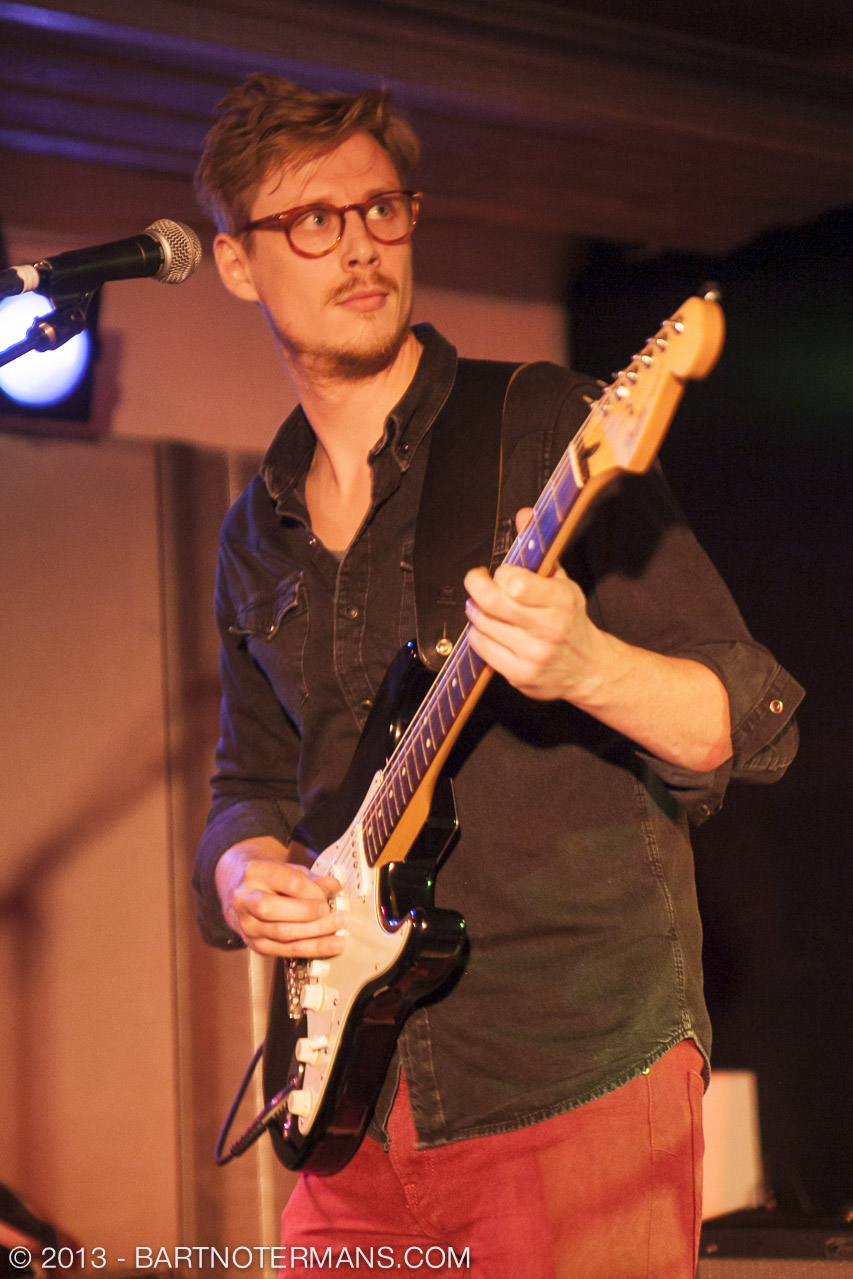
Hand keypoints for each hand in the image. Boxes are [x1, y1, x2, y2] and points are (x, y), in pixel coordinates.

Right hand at [215, 836, 345, 958]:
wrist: (239, 891)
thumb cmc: (268, 879)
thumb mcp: (288, 869)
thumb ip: (311, 878)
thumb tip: (334, 886)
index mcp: (255, 872)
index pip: (287, 881)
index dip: (312, 891)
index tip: (329, 896)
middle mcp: (245, 899)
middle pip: (274, 909)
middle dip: (309, 914)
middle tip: (334, 915)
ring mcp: (248, 924)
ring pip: (281, 933)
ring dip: (315, 936)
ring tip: (338, 935)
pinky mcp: (254, 944)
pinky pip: (284, 950)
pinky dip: (309, 949)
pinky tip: (327, 946)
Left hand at [463, 508, 606, 703]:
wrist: (587, 668)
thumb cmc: (570, 620)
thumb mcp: (562, 582)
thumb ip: (540, 549)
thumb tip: (524, 515)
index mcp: (561, 601)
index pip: (515, 582)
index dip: (501, 574)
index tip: (501, 572)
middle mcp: (548, 629)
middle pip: (492, 603)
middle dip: (475, 586)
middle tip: (476, 580)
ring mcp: (533, 655)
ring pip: (482, 624)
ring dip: (476, 610)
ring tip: (484, 606)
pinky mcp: (519, 675)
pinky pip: (481, 648)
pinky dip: (478, 634)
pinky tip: (489, 628)